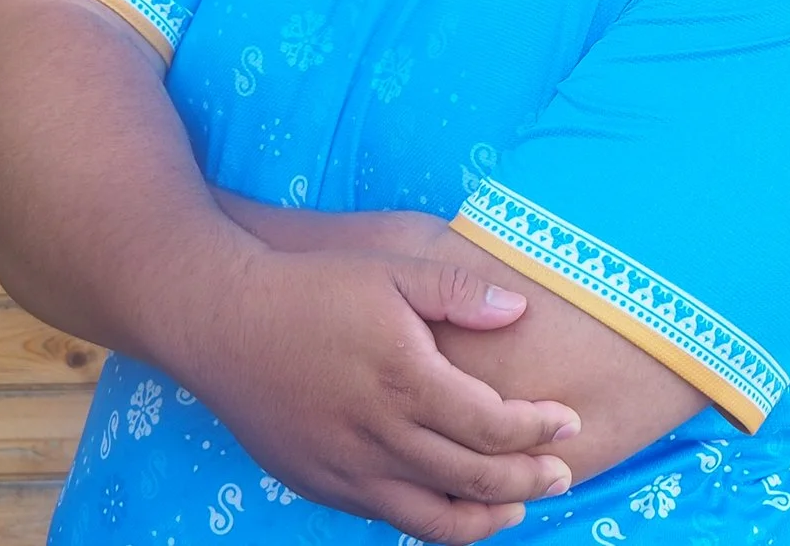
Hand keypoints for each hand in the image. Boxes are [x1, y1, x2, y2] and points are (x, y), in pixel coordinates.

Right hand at [163, 244, 580, 543]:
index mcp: (405, 380)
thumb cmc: (311, 287)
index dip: (540, 430)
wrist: (218, 320)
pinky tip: (452, 506)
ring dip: (485, 517)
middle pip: (474, 476)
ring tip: (519, 507)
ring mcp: (345, 468)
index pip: (493, 425)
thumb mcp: (391, 270)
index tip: (570, 423)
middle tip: (563, 474)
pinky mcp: (318, 484)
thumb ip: (459, 291)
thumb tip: (519, 312)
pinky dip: (430, 520)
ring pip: (431, 517)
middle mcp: (378, 434)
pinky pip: (386, 516)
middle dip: (529, 479)